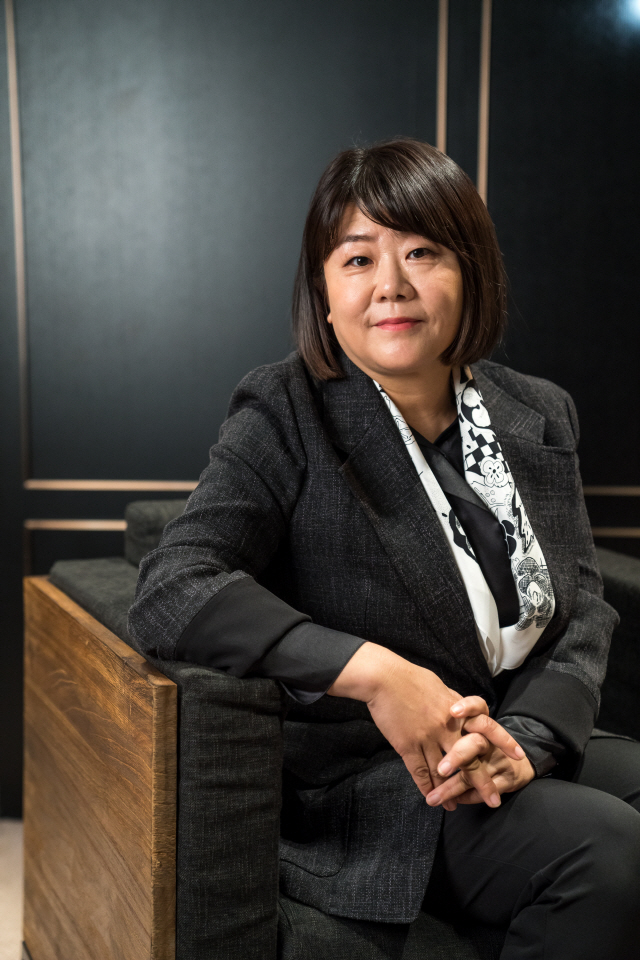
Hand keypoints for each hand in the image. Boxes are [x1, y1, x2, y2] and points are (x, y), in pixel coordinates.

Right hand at [327, 645, 524, 800]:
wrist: (384, 678)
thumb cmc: (410, 678)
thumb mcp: (441, 688)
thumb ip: (454, 704)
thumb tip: (462, 713)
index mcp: (458, 710)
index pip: (487, 727)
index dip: (503, 742)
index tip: (519, 757)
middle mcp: (447, 726)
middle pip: (470, 758)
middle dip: (482, 781)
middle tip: (494, 800)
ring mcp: (428, 737)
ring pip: (445, 771)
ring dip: (451, 790)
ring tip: (456, 805)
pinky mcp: (408, 745)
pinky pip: (420, 771)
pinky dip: (427, 786)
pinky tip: (431, 797)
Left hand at [425, 696, 534, 809]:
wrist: (520, 760)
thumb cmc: (483, 740)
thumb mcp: (470, 725)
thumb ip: (453, 720)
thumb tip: (421, 708)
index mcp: (480, 722)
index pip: (478, 707)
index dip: (468, 708)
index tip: (453, 712)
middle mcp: (491, 740)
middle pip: (475, 743)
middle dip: (457, 756)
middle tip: (440, 770)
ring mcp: (500, 759)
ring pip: (474, 773)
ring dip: (451, 787)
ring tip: (433, 798)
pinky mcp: (507, 779)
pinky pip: (482, 791)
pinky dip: (466, 797)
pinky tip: (452, 802)